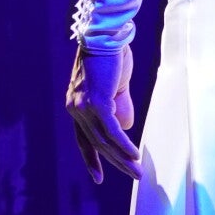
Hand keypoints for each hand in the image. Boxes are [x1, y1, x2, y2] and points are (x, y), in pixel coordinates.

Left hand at [65, 39, 139, 185]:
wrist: (107, 37)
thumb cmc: (112, 57)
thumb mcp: (115, 86)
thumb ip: (118, 106)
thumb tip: (124, 128)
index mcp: (76, 105)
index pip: (82, 139)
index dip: (91, 159)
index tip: (97, 177)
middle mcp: (75, 108)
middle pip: (95, 143)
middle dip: (115, 163)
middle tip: (134, 176)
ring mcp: (84, 106)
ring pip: (104, 141)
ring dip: (123, 158)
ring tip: (138, 171)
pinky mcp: (96, 103)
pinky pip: (112, 131)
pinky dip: (124, 145)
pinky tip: (135, 155)